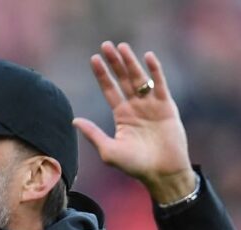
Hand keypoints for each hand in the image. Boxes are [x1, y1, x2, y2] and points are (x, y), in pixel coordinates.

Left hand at [73, 42, 196, 203]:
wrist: (161, 172)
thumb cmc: (134, 165)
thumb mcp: (108, 150)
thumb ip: (93, 133)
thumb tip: (74, 120)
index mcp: (122, 116)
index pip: (109, 90)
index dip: (102, 75)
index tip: (94, 59)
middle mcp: (136, 107)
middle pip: (123, 79)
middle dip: (115, 63)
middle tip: (106, 45)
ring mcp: (151, 105)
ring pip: (140, 78)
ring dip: (131, 62)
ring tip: (122, 47)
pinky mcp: (166, 106)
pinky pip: (160, 84)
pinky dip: (155, 71)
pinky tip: (148, 57)